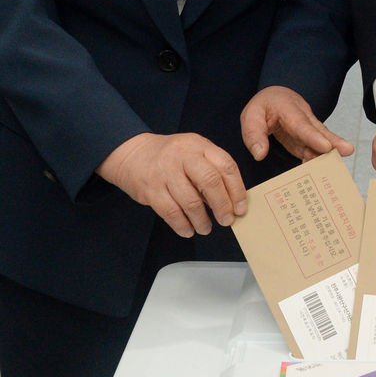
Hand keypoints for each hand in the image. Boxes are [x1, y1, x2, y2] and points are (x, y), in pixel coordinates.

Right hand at [96, 132, 247, 237]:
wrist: (133, 153)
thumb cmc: (170, 157)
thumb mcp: (193, 152)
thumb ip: (211, 170)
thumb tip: (230, 201)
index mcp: (199, 145)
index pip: (226, 166)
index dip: (237, 190)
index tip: (241, 208)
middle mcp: (183, 155)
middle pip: (210, 181)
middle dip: (222, 206)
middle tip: (227, 220)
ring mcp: (165, 172)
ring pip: (190, 201)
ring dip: (202, 220)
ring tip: (206, 228)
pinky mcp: (151, 189)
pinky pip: (171, 212)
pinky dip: (182, 225)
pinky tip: (188, 230)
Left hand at [240, 86, 353, 162]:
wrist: (274, 98)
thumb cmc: (263, 107)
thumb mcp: (250, 116)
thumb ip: (254, 134)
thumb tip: (260, 154)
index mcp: (287, 108)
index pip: (301, 123)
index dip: (314, 136)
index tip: (326, 146)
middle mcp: (303, 117)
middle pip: (318, 130)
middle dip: (333, 141)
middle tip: (348, 150)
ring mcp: (307, 128)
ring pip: (321, 140)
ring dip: (331, 153)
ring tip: (340, 166)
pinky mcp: (307, 140)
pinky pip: (314, 150)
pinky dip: (319, 160)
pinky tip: (324, 173)